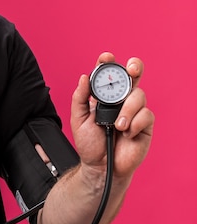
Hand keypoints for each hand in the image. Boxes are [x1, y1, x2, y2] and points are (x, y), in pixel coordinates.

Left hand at [70, 52, 153, 181]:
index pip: (108, 74)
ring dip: (127, 109)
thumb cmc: (90, 143)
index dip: (108, 63)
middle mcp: (121, 100)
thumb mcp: (78, 119)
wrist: (100, 166)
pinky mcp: (145, 124)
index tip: (105, 57)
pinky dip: (135, 122)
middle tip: (130, 69)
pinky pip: (146, 114)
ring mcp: (134, 111)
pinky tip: (127, 133)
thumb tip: (84, 77)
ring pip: (138, 95)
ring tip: (118, 125)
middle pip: (132, 76)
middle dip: (134, 67)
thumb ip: (79, 98)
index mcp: (104, 96)